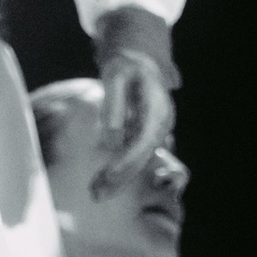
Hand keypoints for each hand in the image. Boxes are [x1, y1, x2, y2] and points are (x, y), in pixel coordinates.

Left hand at [94, 50, 174, 189]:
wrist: (141, 61)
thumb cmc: (126, 65)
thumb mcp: (116, 74)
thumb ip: (114, 103)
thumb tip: (111, 140)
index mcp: (158, 109)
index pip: (143, 140)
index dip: (127, 160)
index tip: (108, 175)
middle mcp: (161, 124)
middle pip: (143, 157)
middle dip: (121, 178)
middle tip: (96, 195)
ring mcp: (155, 132)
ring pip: (139, 161)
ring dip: (119, 179)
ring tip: (94, 194)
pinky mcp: (146, 137)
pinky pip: (134, 157)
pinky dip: (119, 171)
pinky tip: (101, 183)